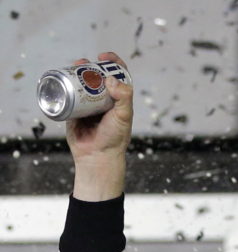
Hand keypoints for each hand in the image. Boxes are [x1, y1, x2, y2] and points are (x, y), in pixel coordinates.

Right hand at [66, 51, 132, 199]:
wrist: (97, 156)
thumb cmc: (114, 138)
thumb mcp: (124, 116)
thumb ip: (124, 97)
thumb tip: (110, 79)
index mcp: (117, 100)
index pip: (117, 75)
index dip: (112, 62)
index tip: (104, 56)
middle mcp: (102, 100)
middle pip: (96, 76)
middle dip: (89, 65)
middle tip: (84, 63)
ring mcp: (87, 105)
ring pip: (80, 83)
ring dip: (76, 72)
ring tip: (74, 67)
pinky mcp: (73, 110)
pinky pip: (67, 95)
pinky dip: (63, 85)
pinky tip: (61, 77)